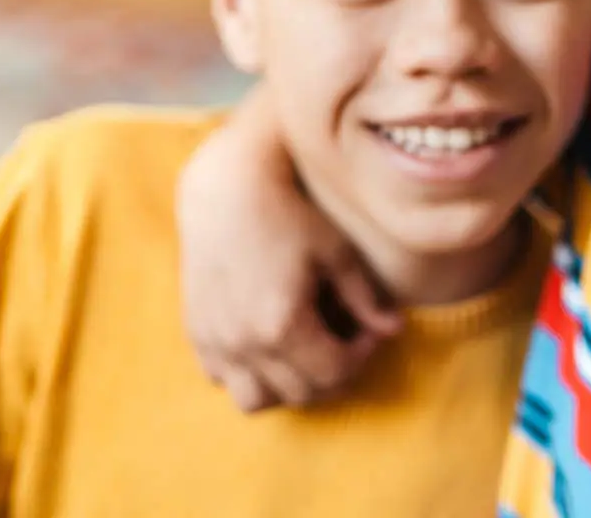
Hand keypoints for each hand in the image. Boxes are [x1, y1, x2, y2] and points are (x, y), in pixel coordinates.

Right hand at [177, 90, 400, 411]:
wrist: (226, 190)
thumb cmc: (288, 215)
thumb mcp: (337, 253)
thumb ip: (365, 299)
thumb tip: (394, 330)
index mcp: (283, 326)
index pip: (333, 374)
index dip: (360, 357)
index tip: (368, 332)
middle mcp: (244, 343)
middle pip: (299, 393)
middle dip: (331, 373)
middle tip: (344, 341)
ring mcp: (215, 341)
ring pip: (255, 400)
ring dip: (285, 386)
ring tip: (303, 351)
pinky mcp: (196, 332)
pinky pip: (223, 378)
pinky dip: (248, 372)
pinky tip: (266, 340)